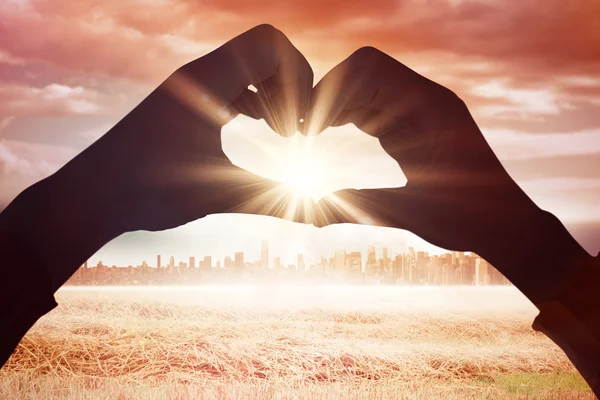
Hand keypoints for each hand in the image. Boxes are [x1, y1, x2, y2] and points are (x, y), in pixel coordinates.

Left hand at [0, 25, 314, 290]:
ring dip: (275, 92)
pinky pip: (234, 81)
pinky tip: (263, 129)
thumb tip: (318, 222)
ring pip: (250, 65)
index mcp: (206, 82)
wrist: (92, 195)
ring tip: (283, 132)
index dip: (299, 77)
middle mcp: (199, 74)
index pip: (269, 43)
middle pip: (267, 49)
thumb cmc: (148, 192)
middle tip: (295, 131)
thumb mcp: (217, 194)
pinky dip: (257, 98)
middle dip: (293, 85)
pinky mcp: (189, 99)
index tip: (299, 124)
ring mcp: (193, 85)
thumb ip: (272, 200)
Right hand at [308, 47, 590, 302]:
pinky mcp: (415, 124)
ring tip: (313, 132)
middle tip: (306, 129)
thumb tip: (311, 213)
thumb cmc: (466, 219)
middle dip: (330, 94)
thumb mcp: (408, 214)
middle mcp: (425, 100)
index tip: (311, 127)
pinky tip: (332, 132)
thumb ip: (359, 208)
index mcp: (430, 108)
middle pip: (364, 70)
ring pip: (367, 85)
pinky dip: (350, 113)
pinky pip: (376, 104)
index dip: (332, 91)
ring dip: (338, 103)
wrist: (502, 223)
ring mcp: (420, 110)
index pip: (369, 70)